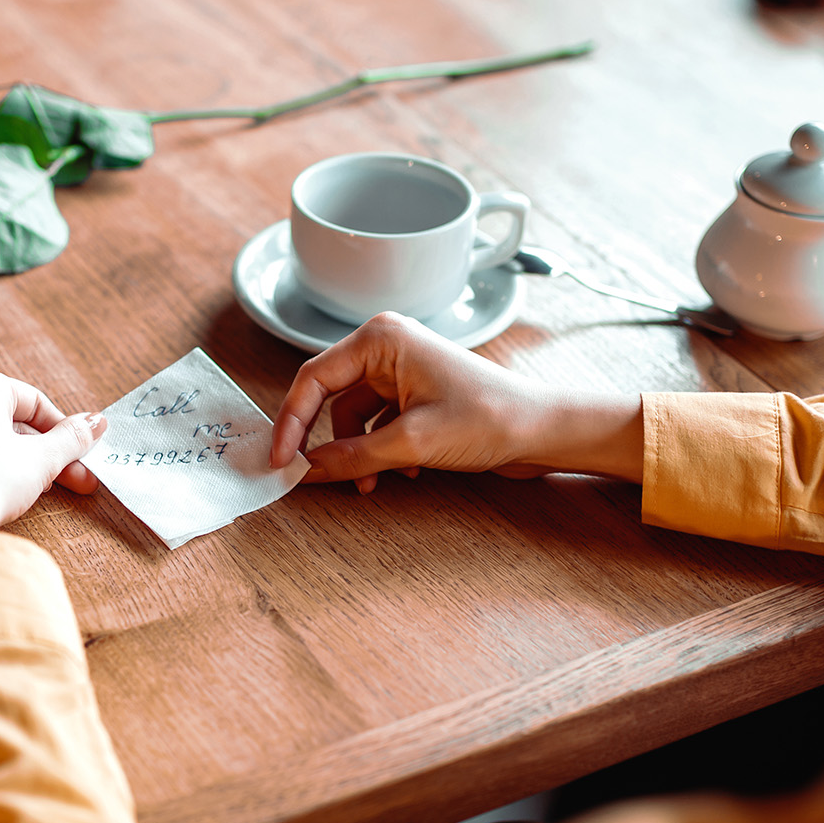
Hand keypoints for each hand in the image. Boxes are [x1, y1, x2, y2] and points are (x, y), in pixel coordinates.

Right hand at [269, 313, 645, 492]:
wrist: (544, 430)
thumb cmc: (491, 418)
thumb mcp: (412, 443)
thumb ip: (352, 457)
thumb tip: (305, 470)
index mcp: (381, 339)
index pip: (313, 379)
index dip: (291, 422)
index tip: (280, 460)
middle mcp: (387, 346)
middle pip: (330, 397)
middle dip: (327, 440)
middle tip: (308, 475)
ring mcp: (401, 369)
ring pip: (353, 416)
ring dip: (357, 452)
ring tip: (371, 483)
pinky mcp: (415, 394)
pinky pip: (376, 423)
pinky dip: (379, 450)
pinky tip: (400, 473)